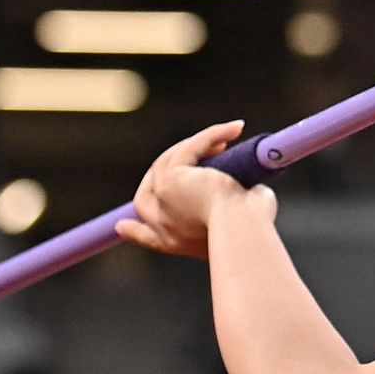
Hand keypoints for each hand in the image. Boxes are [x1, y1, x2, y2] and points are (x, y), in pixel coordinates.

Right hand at [116, 121, 274, 258]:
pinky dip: (211, 135)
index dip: (133, 230)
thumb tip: (253, 190)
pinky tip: (234, 129)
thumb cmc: (251, 234)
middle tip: (195, 151)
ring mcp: (162, 200)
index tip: (121, 226)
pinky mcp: (172, 178)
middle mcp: (162, 226)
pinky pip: (190, 147)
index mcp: (175, 244)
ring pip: (169, 162)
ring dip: (195, 147)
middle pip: (145, 194)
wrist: (242, 233)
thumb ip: (236, 209)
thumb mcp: (237, 225)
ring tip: (225, 141)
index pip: (147, 236)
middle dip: (162, 170)